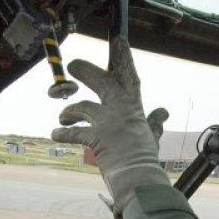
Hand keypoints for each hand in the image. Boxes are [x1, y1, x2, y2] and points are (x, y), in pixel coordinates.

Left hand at [51, 36, 169, 218]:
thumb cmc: (145, 161)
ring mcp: (108, 123)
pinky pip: (73, 131)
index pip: (130, 77)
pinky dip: (62, 132)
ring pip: (81, 108)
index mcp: (135, 109)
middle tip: (73, 65)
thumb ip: (154, 122)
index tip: (118, 39)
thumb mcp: (152, 137)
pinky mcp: (96, 137)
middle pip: (102, 82)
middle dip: (86, 71)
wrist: (140, 178)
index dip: (124, 57)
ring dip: (68, 112)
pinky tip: (55, 133)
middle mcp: (121, 111)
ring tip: (62, 118)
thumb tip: (163, 112)